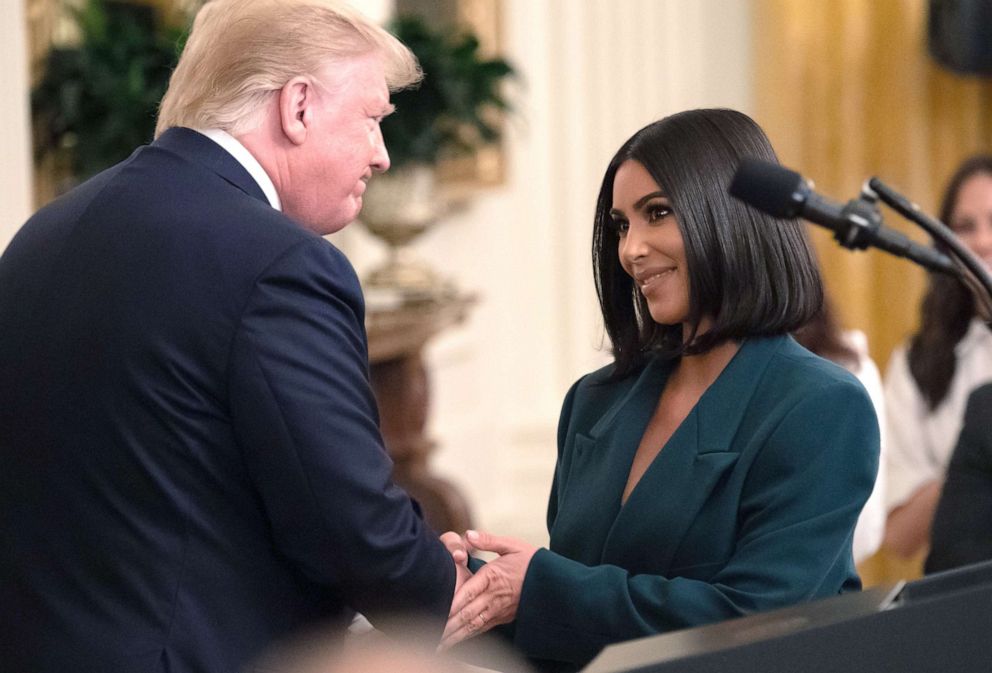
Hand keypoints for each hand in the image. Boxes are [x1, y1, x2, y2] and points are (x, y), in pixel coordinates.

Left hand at [439, 530, 537, 649]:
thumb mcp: (512, 545)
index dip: (452, 603)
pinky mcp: (504, 617)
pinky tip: (457, 641)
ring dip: (456, 635)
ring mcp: (500, 609)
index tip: (438, 611)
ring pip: (474, 625)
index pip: (469, 592)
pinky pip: (483, 628)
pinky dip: (468, 636)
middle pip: (467, 613)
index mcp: (493, 577)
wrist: (556, 582)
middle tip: (431, 635)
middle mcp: (495, 596)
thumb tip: (468, 534)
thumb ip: (489, 540)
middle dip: (448, 626)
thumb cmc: (532, 561)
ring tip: (439, 644)